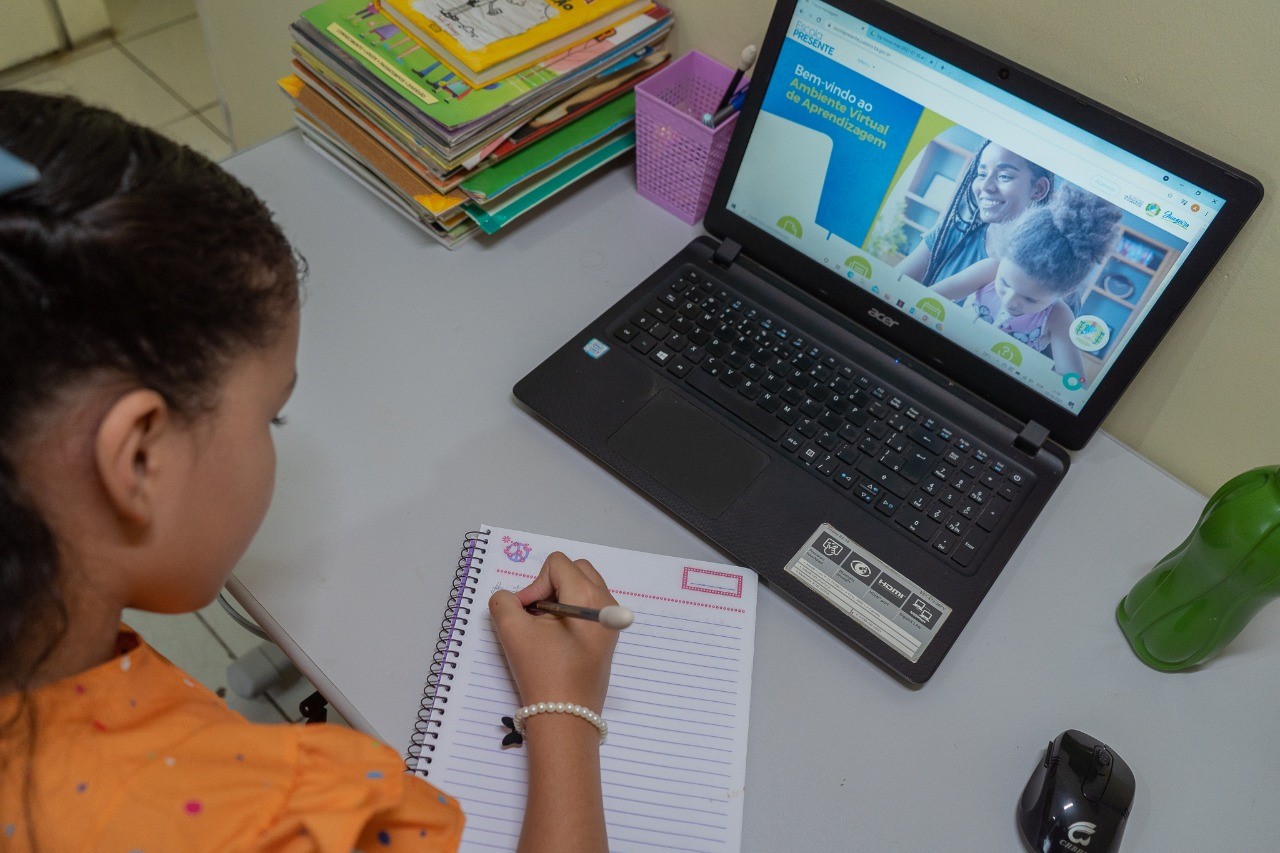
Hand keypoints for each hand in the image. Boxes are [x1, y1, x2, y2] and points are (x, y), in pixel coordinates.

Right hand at [489, 552, 618, 712]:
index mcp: (589, 595)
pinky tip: (555, 639)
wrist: (565, 717)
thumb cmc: (542, 671)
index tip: (525, 614)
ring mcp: (609, 620)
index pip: (557, 565)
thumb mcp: (513, 631)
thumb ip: (503, 602)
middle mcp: (606, 602)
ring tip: (543, 627)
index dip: (534, 584)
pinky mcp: (606, 637)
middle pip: (575, 570)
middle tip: (534, 616)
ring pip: (582, 587)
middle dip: (549, 586)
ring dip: (558, 598)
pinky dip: (568, 612)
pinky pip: (587, 607)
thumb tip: (511, 598)